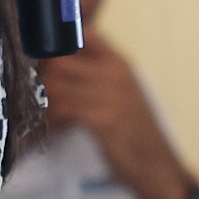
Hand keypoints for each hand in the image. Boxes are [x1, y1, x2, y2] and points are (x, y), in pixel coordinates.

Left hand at [38, 36, 197, 198]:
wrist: (156, 165)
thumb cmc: (134, 131)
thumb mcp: (121, 92)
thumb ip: (95, 72)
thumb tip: (58, 59)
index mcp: (119, 63)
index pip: (84, 33)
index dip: (58, 40)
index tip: (45, 57)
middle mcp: (115, 73)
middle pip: (60, 60)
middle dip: (45, 77)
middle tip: (43, 94)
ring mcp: (110, 95)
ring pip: (56, 85)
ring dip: (47, 100)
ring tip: (51, 113)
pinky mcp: (102, 119)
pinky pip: (62, 109)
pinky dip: (53, 118)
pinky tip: (57, 126)